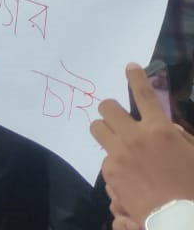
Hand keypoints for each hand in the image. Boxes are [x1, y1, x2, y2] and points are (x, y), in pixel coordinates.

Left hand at [90, 63, 193, 223]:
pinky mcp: (110, 173)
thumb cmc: (193, 185)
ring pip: (97, 128)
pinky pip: (105, 157)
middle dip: (111, 109)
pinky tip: (127, 172)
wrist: (180, 219)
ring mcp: (119, 155)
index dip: (136, 77)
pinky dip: (114, 160)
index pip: (145, 95)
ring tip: (117, 140)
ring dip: (106, 130)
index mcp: (160, 130)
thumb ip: (178, 136)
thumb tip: (167, 127)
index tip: (129, 66)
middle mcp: (135, 138)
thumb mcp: (193, 154)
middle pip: (107, 108)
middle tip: (119, 116)